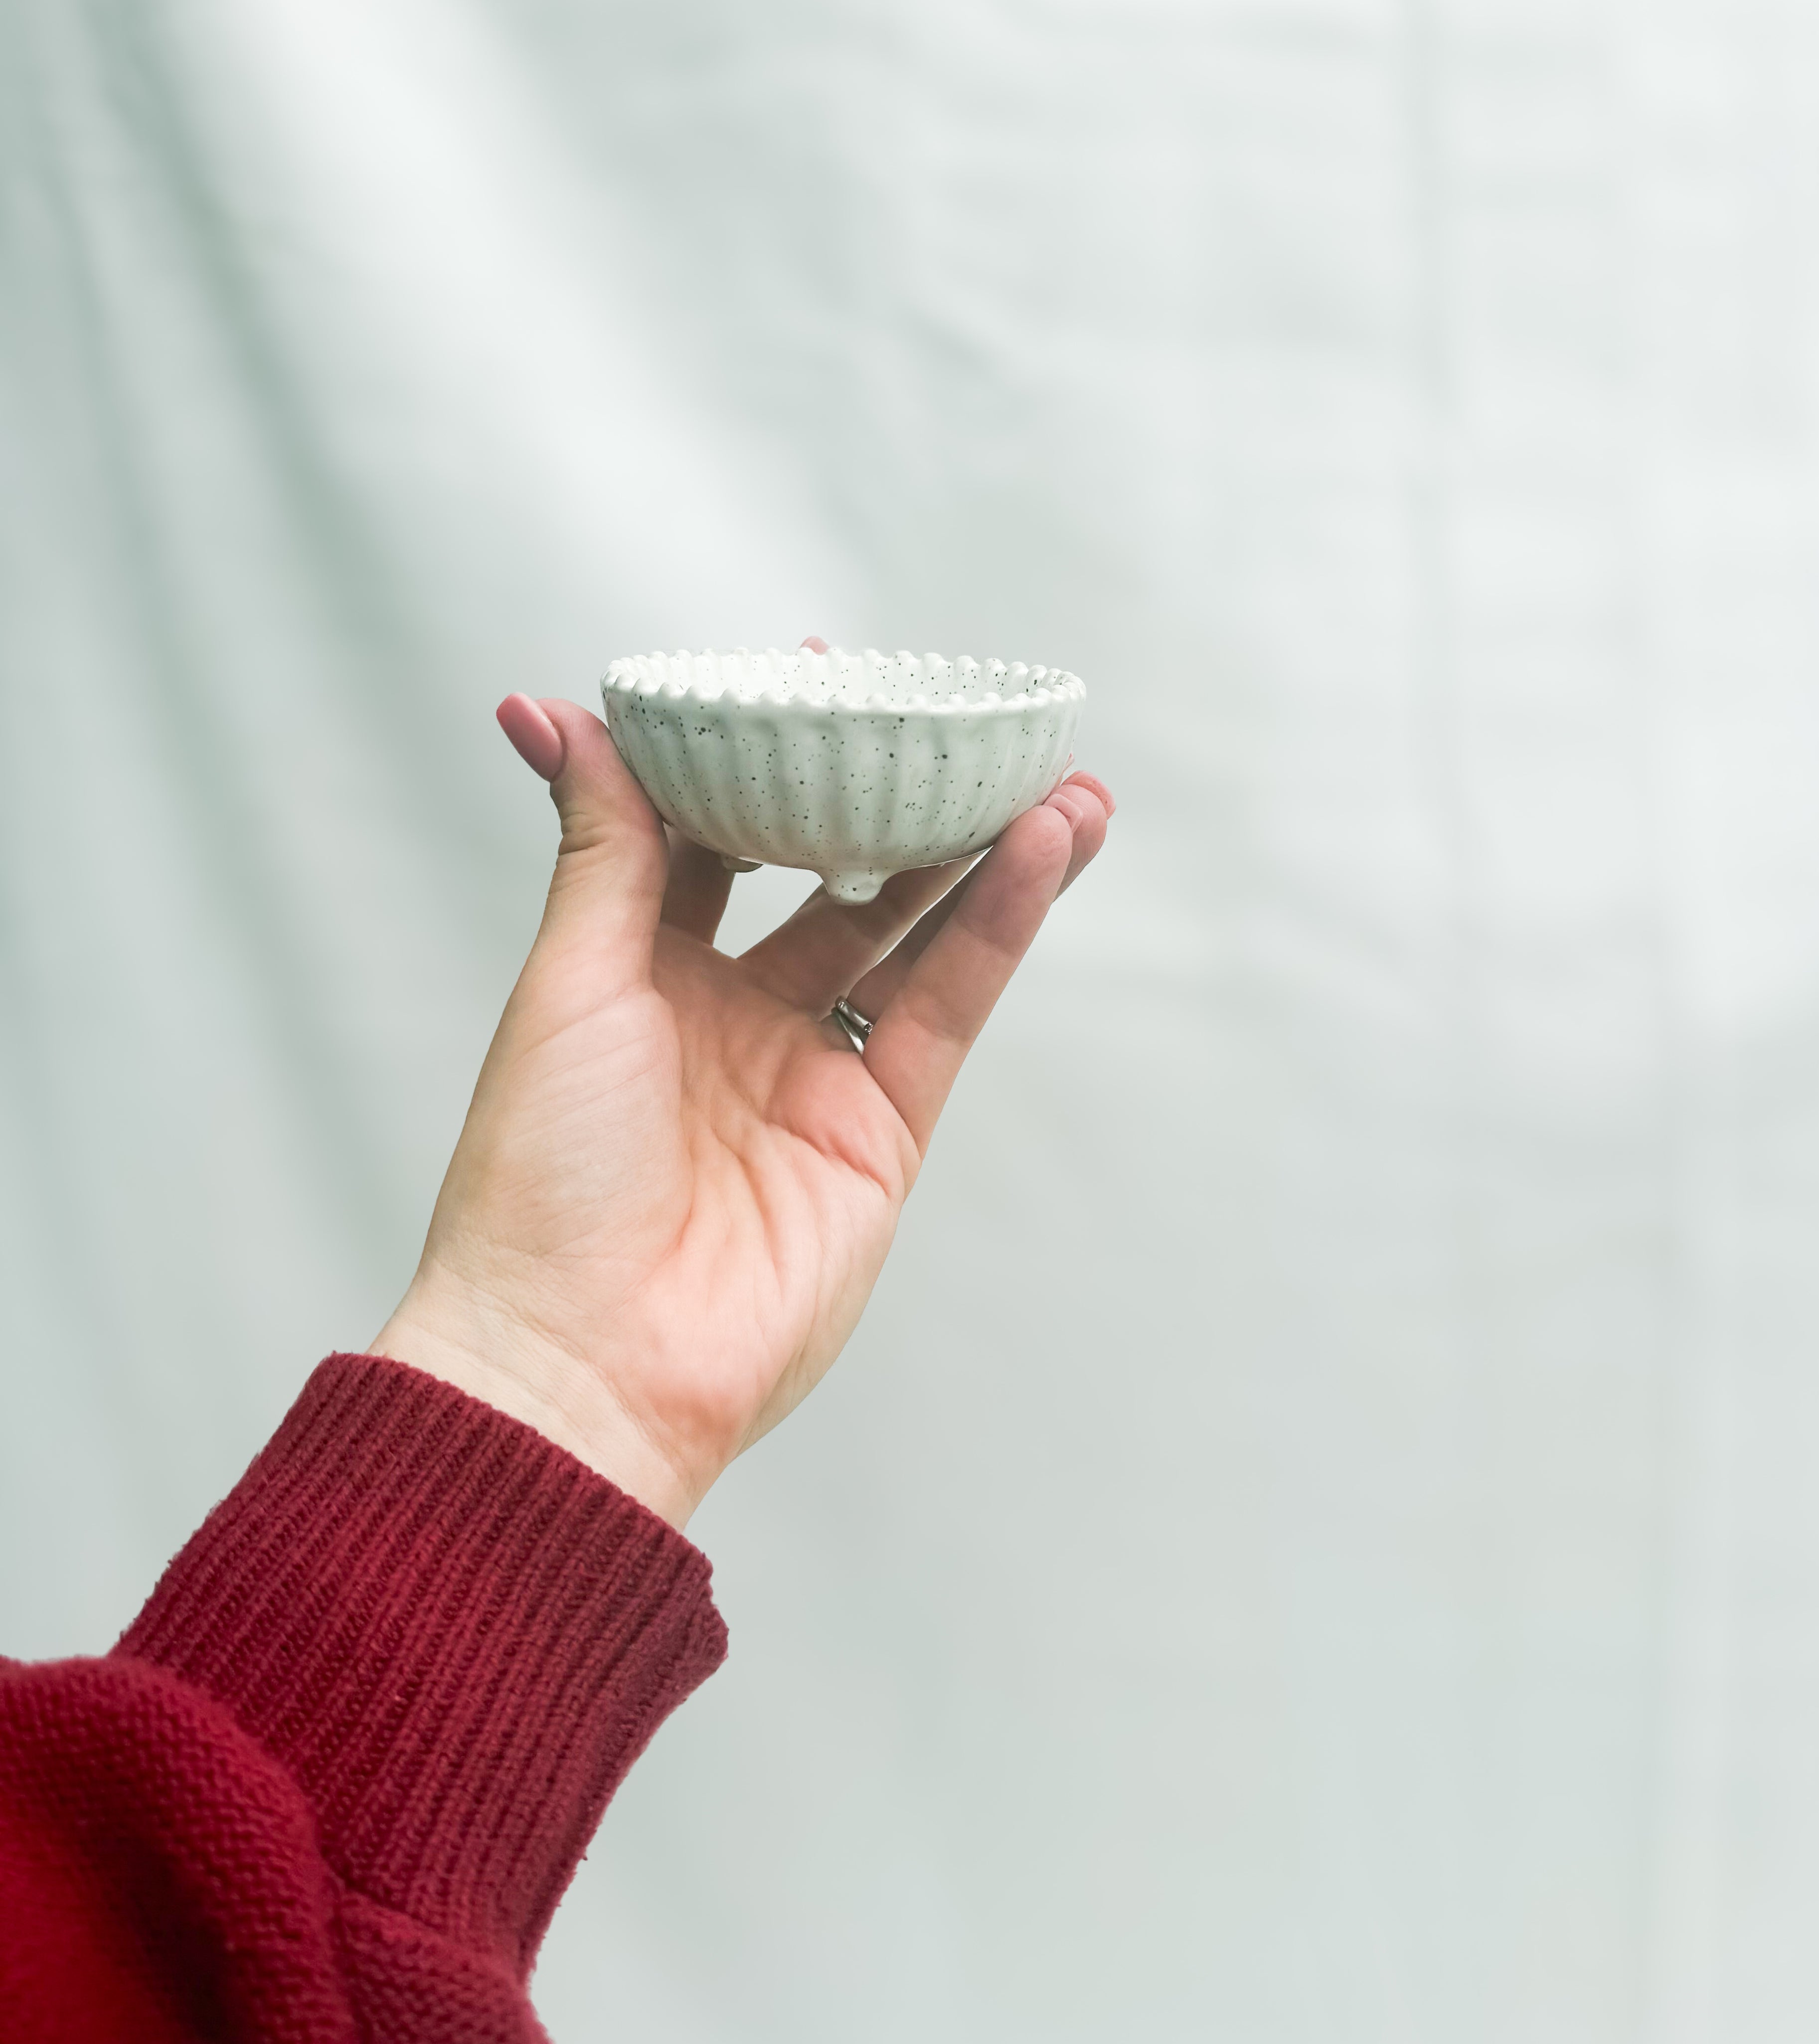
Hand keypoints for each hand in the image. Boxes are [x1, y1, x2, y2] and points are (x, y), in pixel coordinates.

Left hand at [371, 664, 1112, 1525]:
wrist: (583, 1363)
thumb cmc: (540, 1177)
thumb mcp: (568, 982)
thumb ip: (602, 845)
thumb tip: (548, 710)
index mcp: (637, 977)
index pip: (717, 840)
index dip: (766, 760)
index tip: (815, 680)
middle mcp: (730, 1019)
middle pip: (833, 880)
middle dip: (896, 801)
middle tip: (958, 716)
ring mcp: (812, 1077)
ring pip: (912, 937)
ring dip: (981, 852)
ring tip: (1052, 773)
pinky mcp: (881, 1135)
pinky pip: (947, 1008)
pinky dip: (997, 925)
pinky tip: (1041, 846)